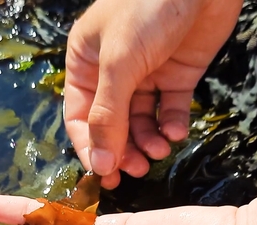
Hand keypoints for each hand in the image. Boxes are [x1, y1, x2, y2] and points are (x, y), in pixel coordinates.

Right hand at [64, 0, 243, 187]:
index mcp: (85, 65)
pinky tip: (176, 132)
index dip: (91, 149)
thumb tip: (100, 165)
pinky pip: (169, 110)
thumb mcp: (120, 62)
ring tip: (159, 151)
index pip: (80, 118)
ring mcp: (145, 76)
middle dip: (123, 150)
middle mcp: (112, 74)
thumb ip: (108, 115)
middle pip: (111, 126)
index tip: (104, 176)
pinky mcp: (175, 77)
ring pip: (140, 123)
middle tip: (137, 170)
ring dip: (148, 142)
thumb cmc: (149, 6)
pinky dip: (172, 125)